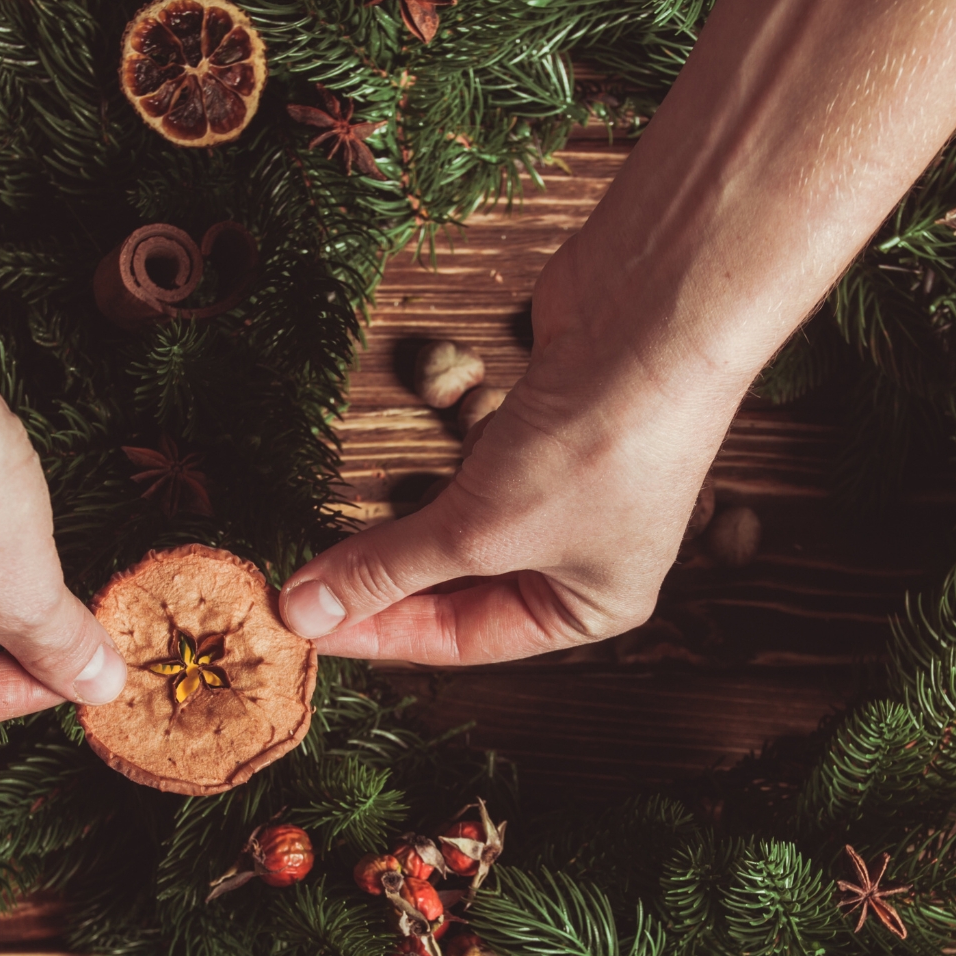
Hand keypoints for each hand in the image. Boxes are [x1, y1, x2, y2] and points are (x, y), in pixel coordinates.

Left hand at [281, 0, 955, 664]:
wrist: (657, 316)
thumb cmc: (599, 444)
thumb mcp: (479, 527)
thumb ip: (388, 569)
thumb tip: (304, 613)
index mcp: (589, 607)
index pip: (464, 640)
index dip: (379, 634)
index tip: (304, 626)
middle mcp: (582, 555)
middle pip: (459, 588)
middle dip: (382, 586)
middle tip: (298, 588)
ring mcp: (564, 485)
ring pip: (458, 526)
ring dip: (394, 531)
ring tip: (320, 542)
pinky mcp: (540, 422)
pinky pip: (465, 468)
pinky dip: (421, 476)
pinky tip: (372, 480)